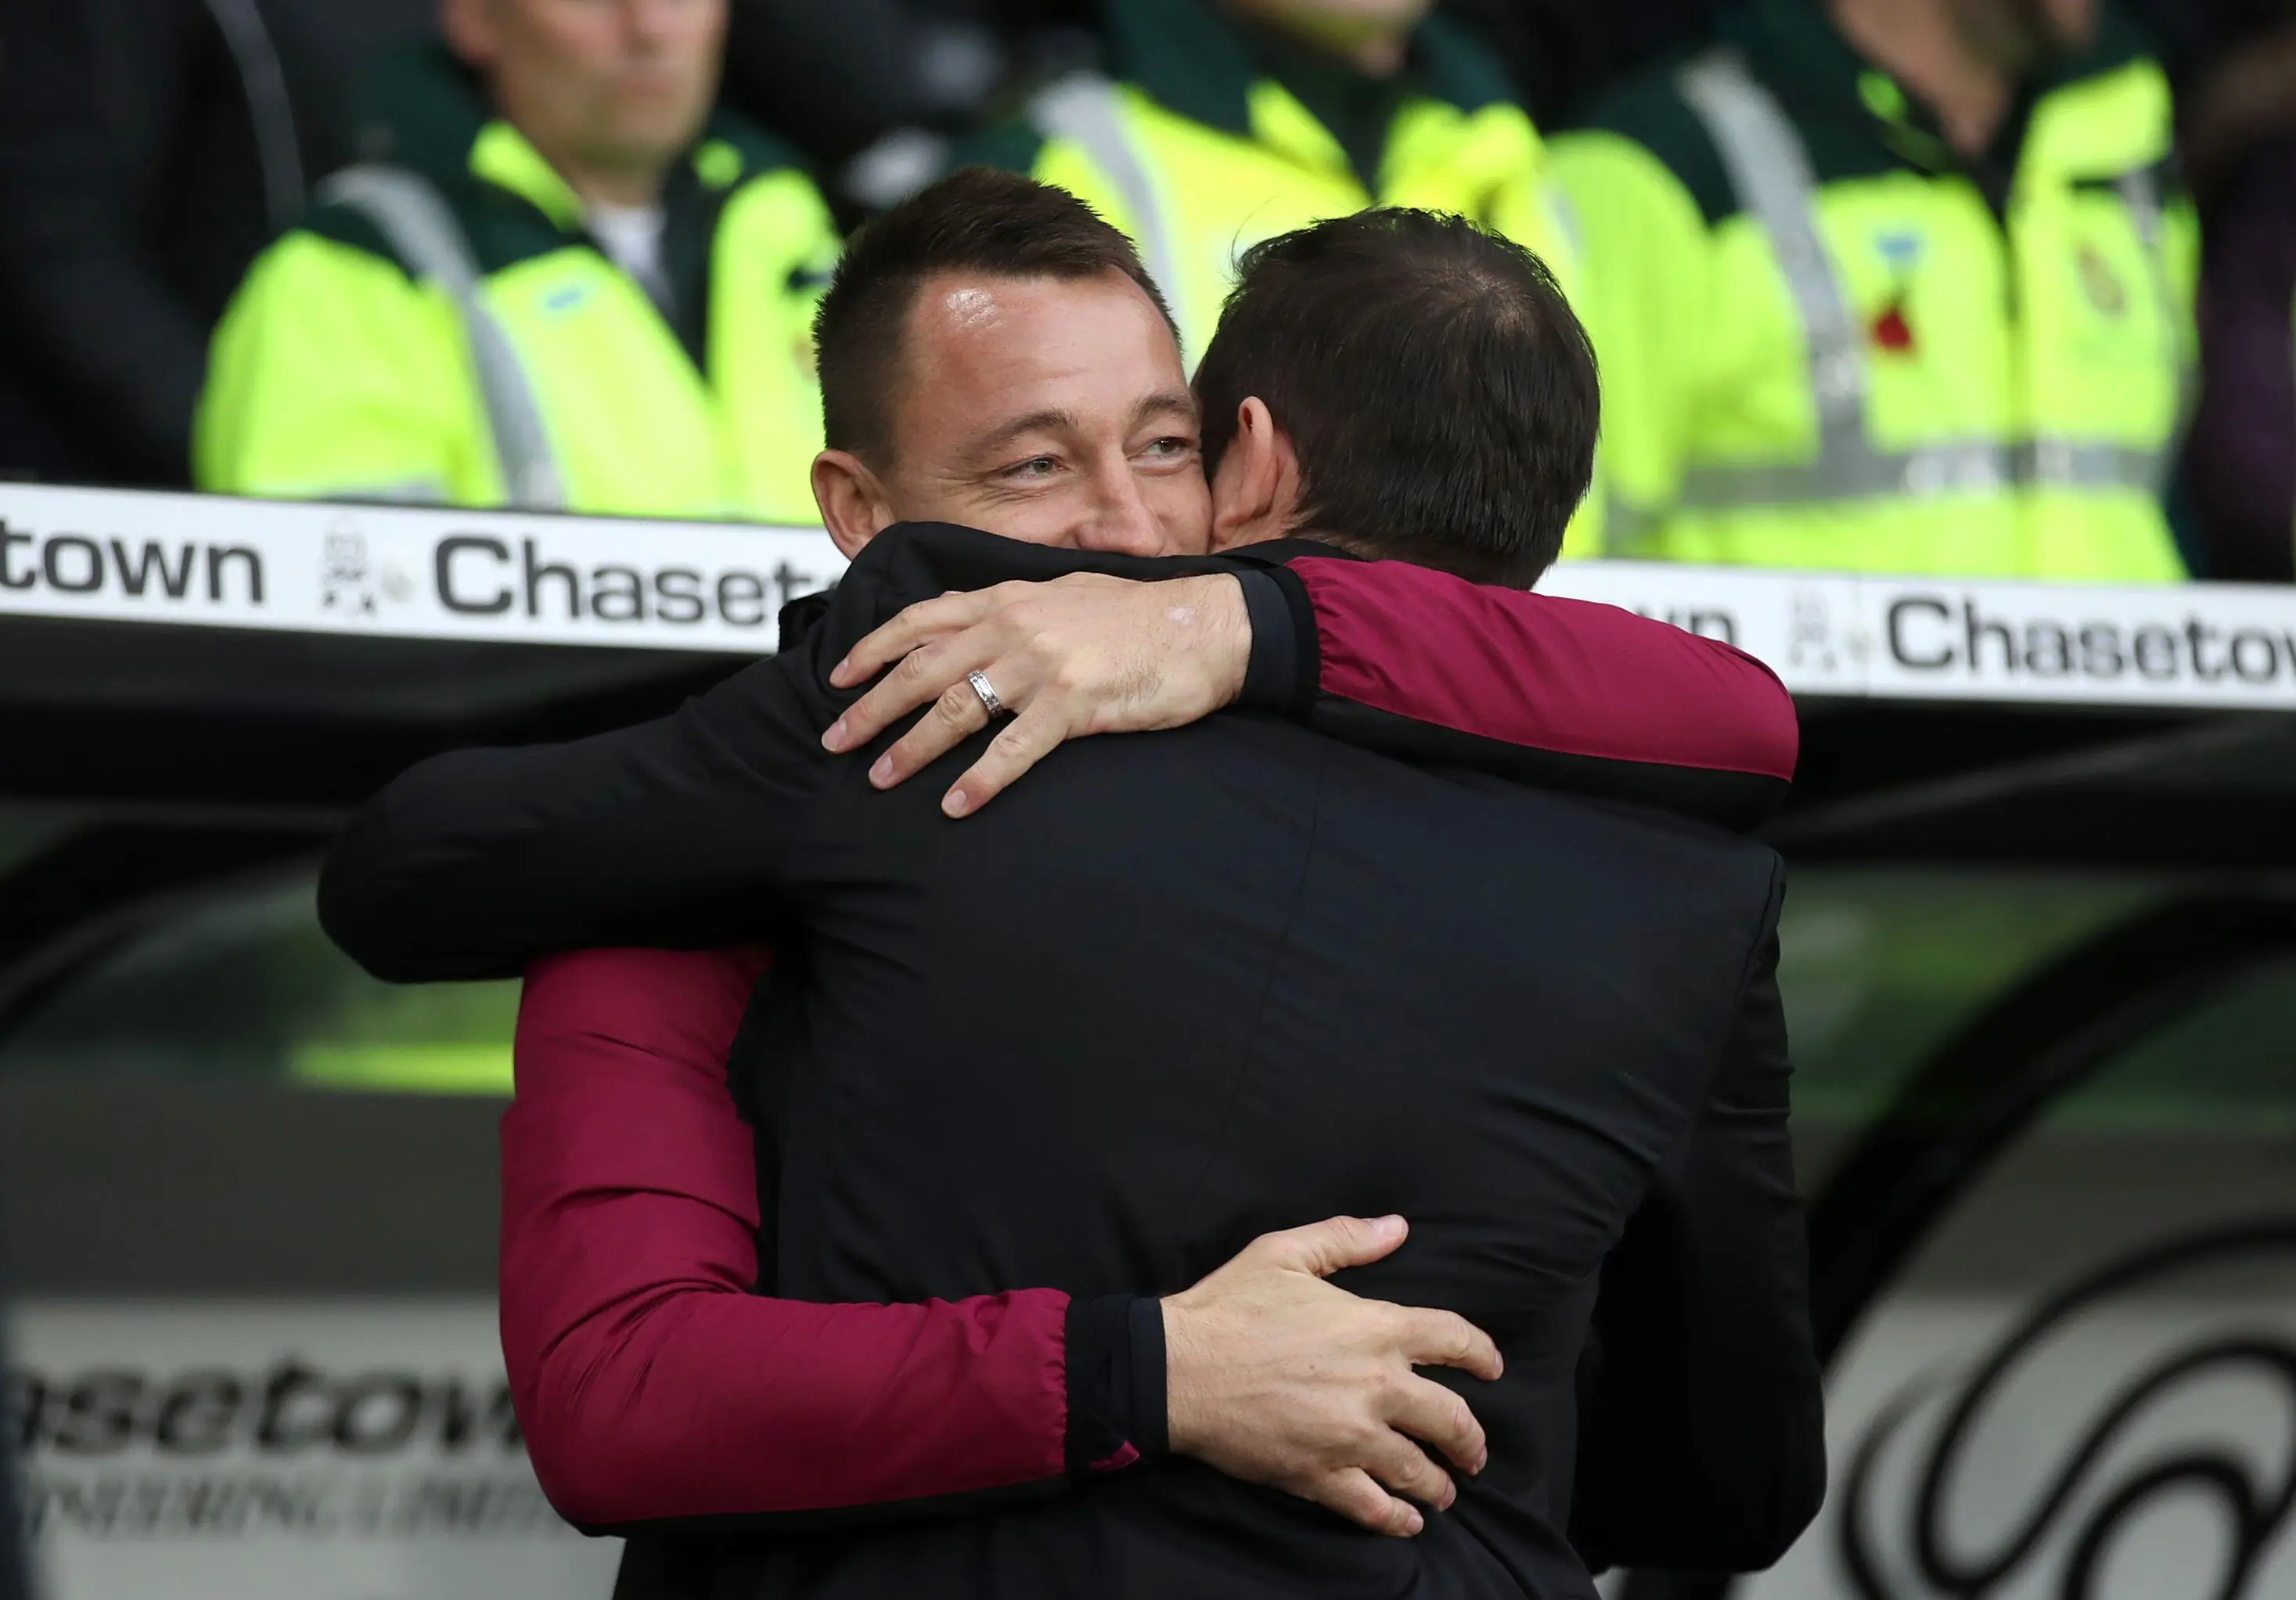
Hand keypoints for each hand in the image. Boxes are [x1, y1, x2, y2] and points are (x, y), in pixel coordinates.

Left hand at [820, 572, 1250, 816]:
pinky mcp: (1075, 702)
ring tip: (881, 780)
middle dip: (872, 708)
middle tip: (836, 742)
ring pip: (957, 708)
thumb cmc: (1139, 617)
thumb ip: (1016, 609)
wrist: (1206, 625)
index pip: (921, 618)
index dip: (874, 649)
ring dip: (912, 748)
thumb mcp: (1065, 594)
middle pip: (922, 669)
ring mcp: (1042, 664)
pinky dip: (980, 779)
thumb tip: (975, 627)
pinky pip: (1014, 748)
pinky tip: (955, 804)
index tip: (840, 678)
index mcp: (1009, 597)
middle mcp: (1015, 625)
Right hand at [1161, 1216, 1501, 1537]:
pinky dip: (1397, 1519)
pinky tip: (1407, 1522)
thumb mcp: (1284, 1252)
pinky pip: (1374, 1507)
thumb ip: (1346, 1238)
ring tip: (1445, 1492)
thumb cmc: (1228, 1307)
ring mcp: (1351, 1437)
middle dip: (1471, 1440)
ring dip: (1440, 1485)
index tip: (1492, 1369)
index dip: (1482, 1354)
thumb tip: (1398, 1228)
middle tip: (1475, 1452)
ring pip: (1419, 1470)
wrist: (1176, 1370)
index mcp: (1375, 1328)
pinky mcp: (1320, 1476)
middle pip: (1451, 1418)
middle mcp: (1377, 1386)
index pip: (1454, 1339)